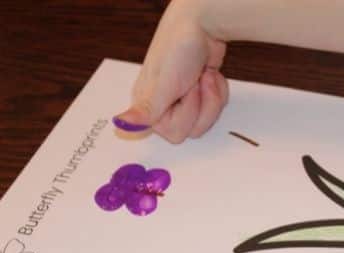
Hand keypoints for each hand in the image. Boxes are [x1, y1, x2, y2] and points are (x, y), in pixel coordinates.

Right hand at [114, 0, 227, 142]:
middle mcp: (166, 105)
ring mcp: (185, 99)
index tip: (181, 95)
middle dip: (201, 105)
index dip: (184, 116)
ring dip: (211, 97)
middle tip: (193, 82)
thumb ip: (145, 110)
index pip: (174, 134)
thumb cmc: (179, 47)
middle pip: (194, 130)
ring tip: (202, 76)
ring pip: (207, 119)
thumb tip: (120, 124)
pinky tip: (209, 75)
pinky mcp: (201, 93)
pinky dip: (218, 90)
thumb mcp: (162, 84)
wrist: (204, 24)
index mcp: (150, 106)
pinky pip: (216, 107)